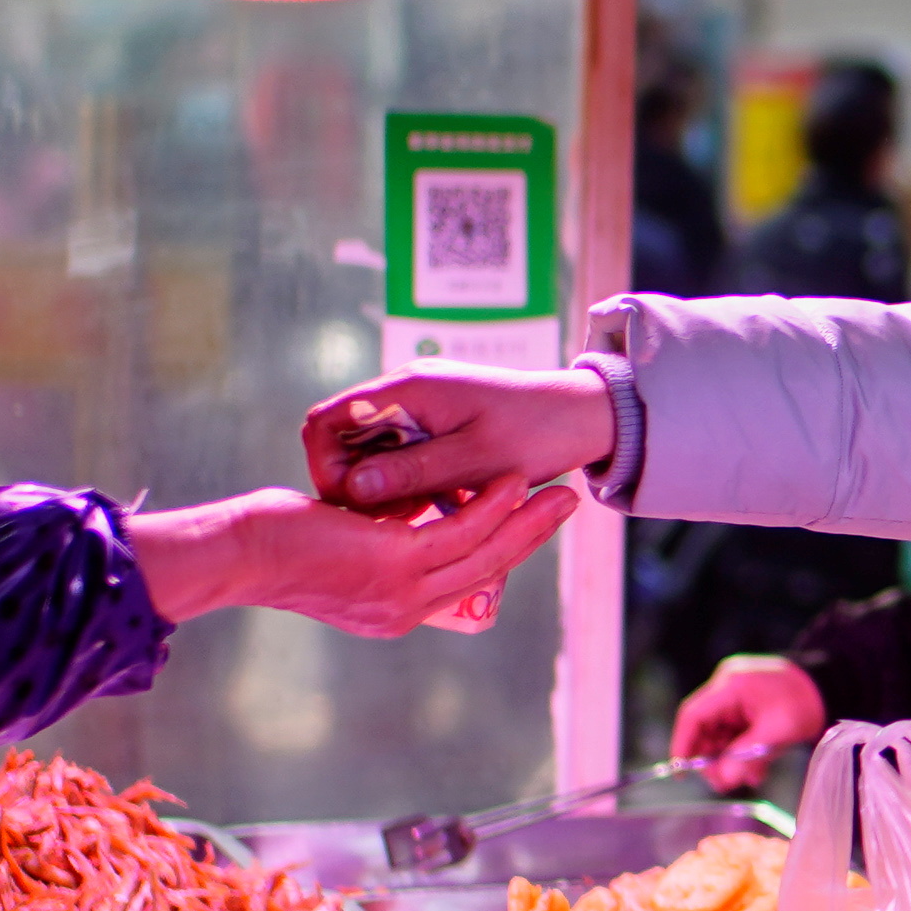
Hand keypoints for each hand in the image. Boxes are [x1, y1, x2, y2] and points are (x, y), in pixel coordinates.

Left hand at [127, 482, 572, 637]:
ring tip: (557, 491)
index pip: (463, 583)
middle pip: (488, 572)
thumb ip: (381, 537)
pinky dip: (491, 507)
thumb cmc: (276, 542)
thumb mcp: (343, 545)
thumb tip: (408, 512)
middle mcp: (404, 611)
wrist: (240, 554)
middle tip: (566, 505)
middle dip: (532, 537)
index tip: (529, 523)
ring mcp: (401, 592)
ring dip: (526, 522)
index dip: (502, 551)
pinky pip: (459, 533)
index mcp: (394, 613)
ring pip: (483, 554)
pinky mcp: (393, 563)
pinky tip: (510, 483)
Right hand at [303, 365, 616, 516]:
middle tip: (387, 520)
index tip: (350, 507)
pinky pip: (398, 453)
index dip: (327, 467)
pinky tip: (430, 504)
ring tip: (412, 516)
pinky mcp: (435, 422)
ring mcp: (419, 406)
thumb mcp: (475, 460)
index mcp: (408, 390)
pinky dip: (404, 481)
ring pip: (370, 450)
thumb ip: (413, 472)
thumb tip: (352, 487)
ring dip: (381, 486)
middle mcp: (405, 391)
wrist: (584, 415)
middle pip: (344, 437)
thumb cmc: (537, 433)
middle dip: (354, 483)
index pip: (328, 420)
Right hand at [670, 653, 830, 790]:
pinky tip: (755, 771)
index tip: (681, 772)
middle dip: (712, 759)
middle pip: (704, 729)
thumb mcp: (777, 732)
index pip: (693, 715)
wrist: (830, 687)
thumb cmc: (805, 703)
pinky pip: (734, 735)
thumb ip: (747, 756)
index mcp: (731, 686)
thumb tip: (724, 781)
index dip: (683, 745)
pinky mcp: (746, 710)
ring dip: (729, 760)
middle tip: (725, 783)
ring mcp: (736, 699)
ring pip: (719, 736)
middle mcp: (727, 689)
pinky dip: (741, 754)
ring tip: (748, 777)